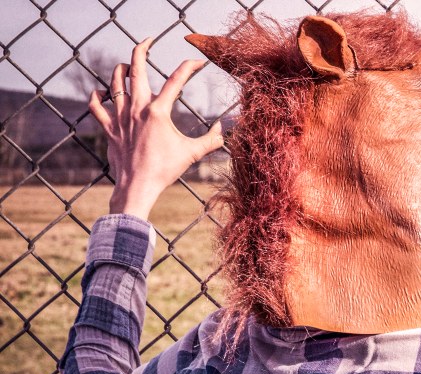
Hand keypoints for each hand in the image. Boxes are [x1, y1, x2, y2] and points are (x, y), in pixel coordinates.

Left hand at [88, 38, 223, 219]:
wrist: (137, 186)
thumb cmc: (165, 170)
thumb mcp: (193, 153)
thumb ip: (211, 139)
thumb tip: (224, 130)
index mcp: (158, 111)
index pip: (176, 80)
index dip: (189, 67)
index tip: (198, 62)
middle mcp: (137, 109)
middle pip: (136, 69)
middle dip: (141, 50)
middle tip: (148, 40)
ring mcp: (120, 117)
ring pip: (114, 83)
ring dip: (121, 69)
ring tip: (128, 64)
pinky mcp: (109, 128)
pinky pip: (97, 106)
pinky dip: (98, 96)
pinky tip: (103, 91)